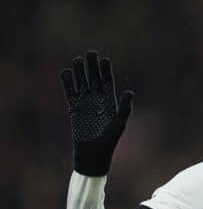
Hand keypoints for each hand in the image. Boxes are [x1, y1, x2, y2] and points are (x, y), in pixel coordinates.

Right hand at [61, 51, 133, 175]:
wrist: (93, 155)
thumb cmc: (109, 141)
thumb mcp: (119, 123)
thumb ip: (124, 107)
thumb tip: (130, 91)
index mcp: (110, 103)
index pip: (107, 83)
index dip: (105, 72)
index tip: (104, 60)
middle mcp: (97, 102)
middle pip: (94, 80)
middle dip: (92, 67)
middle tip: (90, 53)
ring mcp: (85, 105)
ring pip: (81, 84)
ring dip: (79, 73)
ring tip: (77, 60)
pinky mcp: (74, 110)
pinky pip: (70, 94)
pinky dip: (68, 84)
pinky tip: (65, 73)